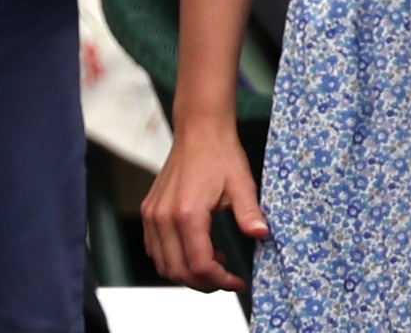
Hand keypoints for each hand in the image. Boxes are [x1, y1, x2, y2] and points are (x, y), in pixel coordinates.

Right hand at [141, 115, 267, 289]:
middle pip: (179, 271)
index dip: (220, 281)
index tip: (238, 281)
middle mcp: (164, 216)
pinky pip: (155, 249)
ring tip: (213, 260)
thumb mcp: (242, 183)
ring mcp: (153, 214)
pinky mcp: (149, 210)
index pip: (199, 265)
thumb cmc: (220, 153)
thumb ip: (249, 212)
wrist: (200, 128)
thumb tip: (261, 234)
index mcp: (187, 212)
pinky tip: (196, 248)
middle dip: (205, 282)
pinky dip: (173, 258)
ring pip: (164, 265)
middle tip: (226, 277)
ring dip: (188, 272)